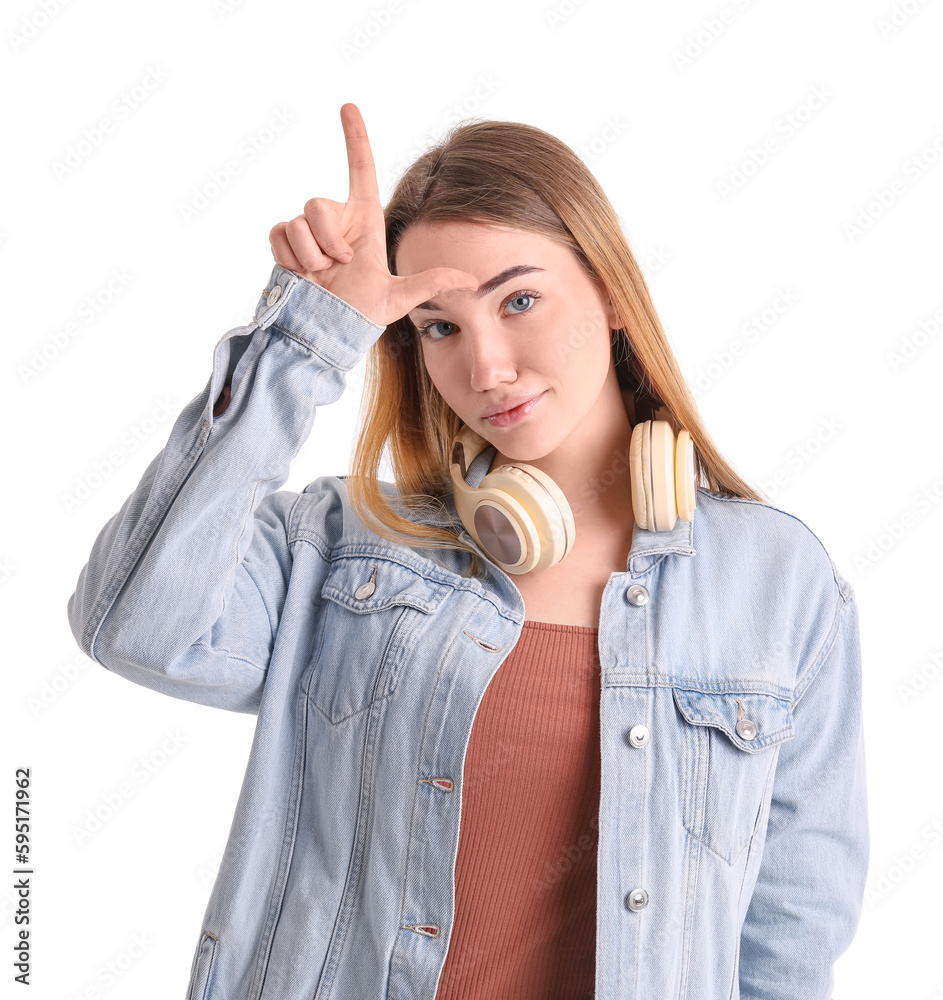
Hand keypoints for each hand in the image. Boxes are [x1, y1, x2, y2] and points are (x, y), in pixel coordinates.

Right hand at [269, 103, 479, 326]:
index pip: (360, 170)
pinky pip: (279, 233)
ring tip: (320, 275)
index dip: (355, 139)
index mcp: (364, 223)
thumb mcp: (399, 297)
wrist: (327, 330)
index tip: (349, 107)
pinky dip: (289, 256)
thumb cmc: (362, 313)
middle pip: (318, 203)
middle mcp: (336, 222)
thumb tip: (471, 279)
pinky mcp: (286, 244)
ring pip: (298, 222)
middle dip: (328, 238)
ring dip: (310, 254)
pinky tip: (301, 275)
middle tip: (339, 265)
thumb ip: (432, 282)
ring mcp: (308, 233)